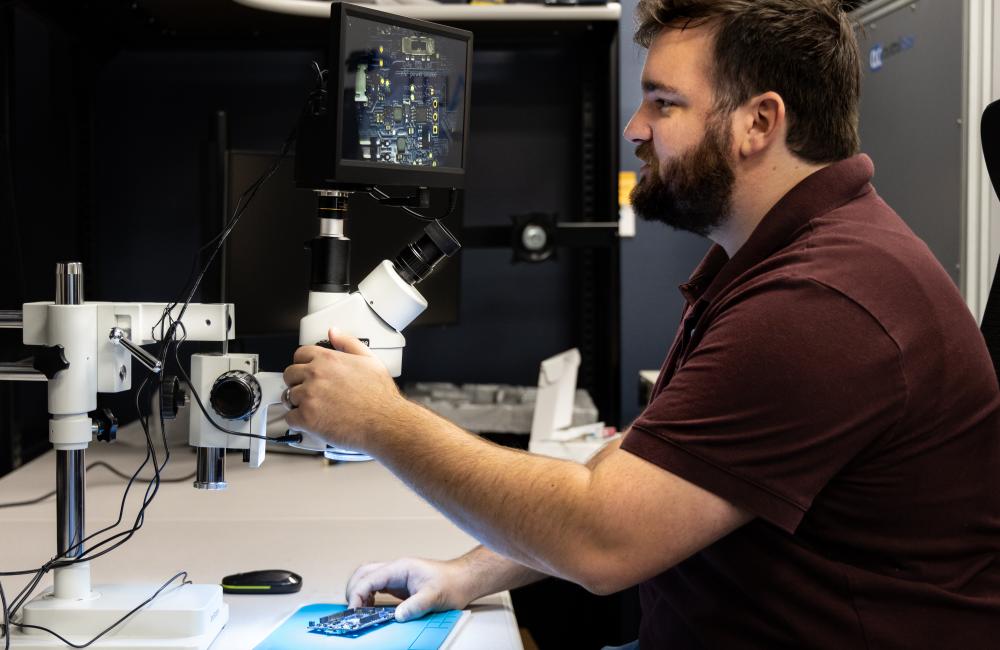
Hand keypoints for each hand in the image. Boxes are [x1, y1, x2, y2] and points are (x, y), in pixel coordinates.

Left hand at [282, 328, 407, 452]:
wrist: (384, 422)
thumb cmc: (380, 396)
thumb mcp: (369, 360)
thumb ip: (348, 342)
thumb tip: (334, 332)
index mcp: (328, 359)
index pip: (299, 354)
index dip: (303, 364)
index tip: (306, 372)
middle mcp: (315, 375)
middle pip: (289, 375)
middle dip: (296, 383)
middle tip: (308, 391)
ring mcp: (309, 396)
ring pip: (288, 397)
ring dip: (297, 403)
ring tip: (314, 408)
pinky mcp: (307, 417)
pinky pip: (290, 418)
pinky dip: (298, 421)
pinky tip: (311, 421)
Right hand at [346, 557, 476, 622]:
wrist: (463, 580)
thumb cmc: (452, 583)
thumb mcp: (435, 596)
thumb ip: (416, 605)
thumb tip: (397, 616)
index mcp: (400, 568)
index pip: (369, 578)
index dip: (358, 594)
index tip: (354, 610)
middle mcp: (396, 569)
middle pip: (363, 574)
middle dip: (353, 590)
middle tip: (352, 610)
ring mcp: (396, 576)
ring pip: (368, 578)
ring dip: (359, 592)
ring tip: (358, 611)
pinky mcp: (399, 585)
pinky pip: (376, 587)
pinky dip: (368, 596)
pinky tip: (370, 608)